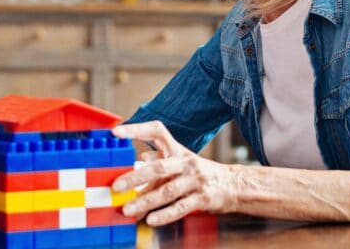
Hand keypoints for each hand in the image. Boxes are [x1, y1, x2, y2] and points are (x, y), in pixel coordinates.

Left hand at [111, 121, 237, 225]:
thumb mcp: (180, 160)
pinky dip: (165, 214)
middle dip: (135, 177)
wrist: (233, 185)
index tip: (116, 133)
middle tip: (116, 187)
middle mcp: (186, 162)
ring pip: (167, 191)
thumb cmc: (199, 173)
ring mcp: (195, 180)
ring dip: (145, 201)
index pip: (156, 132)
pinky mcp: (203, 198)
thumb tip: (140, 158)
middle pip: (158, 168)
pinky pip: (181, 207)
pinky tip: (150, 219)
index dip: (136, 130)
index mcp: (177, 150)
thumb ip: (160, 161)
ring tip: (128, 210)